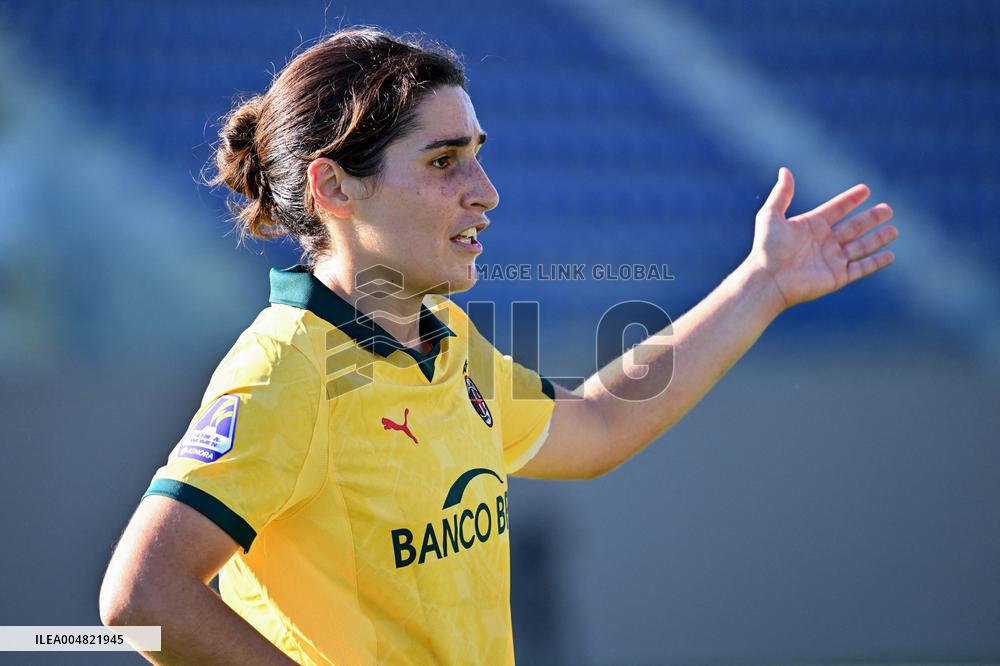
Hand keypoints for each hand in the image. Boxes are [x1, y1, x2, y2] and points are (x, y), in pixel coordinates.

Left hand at [748, 167, 897, 310]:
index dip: (850, 200)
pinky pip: (861, 268)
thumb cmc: (767, 248)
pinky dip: (876, 262)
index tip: (866, 189)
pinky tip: (890, 255)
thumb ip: (781, 194)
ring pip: (861, 246)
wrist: (768, 279)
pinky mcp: (837, 277)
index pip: (836, 209)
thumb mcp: (771, 215)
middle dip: (871, 218)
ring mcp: (832, 260)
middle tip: (888, 208)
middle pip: (853, 227)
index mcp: (811, 226)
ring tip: (894, 230)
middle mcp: (824, 242)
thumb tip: (784, 170)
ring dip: (878, 238)